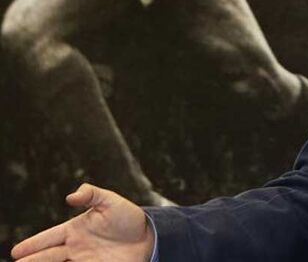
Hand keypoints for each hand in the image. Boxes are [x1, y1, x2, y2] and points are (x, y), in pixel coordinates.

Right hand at [11, 184, 153, 261]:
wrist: (150, 235)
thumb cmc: (128, 217)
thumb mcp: (111, 201)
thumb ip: (92, 194)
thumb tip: (71, 196)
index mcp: (75, 229)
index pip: (49, 238)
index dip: (32, 245)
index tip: (17, 252)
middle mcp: (75, 247)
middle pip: (48, 256)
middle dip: (32, 261)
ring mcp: (84, 260)